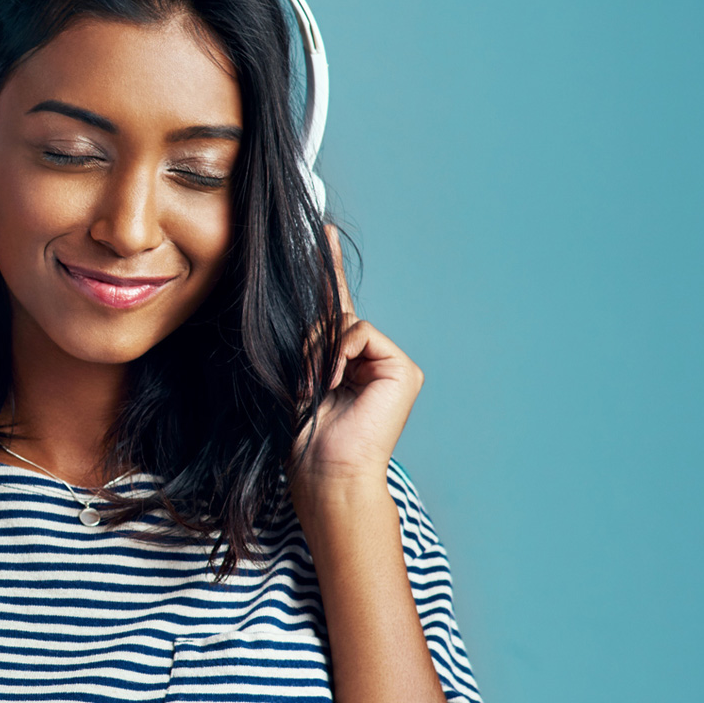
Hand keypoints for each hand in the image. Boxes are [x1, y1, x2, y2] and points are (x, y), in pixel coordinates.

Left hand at [289, 227, 423, 500]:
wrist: (325, 470)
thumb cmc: (307, 435)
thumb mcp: (300, 376)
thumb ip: (309, 343)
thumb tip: (307, 307)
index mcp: (348, 361)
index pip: (338, 308)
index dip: (330, 269)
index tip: (324, 232)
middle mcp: (374, 359)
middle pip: (335, 318)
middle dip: (311, 344)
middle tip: (307, 383)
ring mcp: (392, 363)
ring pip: (345, 324)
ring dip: (320, 353)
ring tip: (317, 388)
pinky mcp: (404, 369)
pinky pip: (360, 335)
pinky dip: (339, 354)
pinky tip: (333, 383)